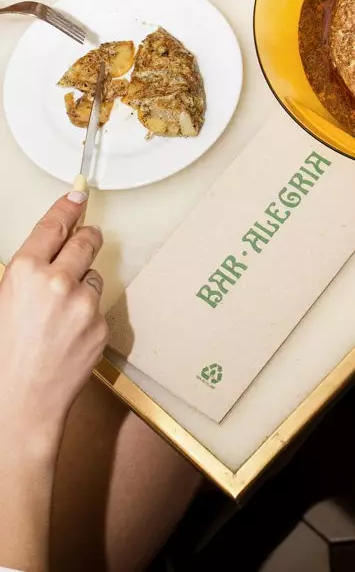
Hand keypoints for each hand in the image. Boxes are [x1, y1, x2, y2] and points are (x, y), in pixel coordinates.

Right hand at [0, 193, 106, 452]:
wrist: (18, 404)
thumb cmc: (2, 356)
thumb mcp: (2, 300)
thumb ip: (26, 272)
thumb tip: (47, 249)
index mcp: (24, 272)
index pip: (54, 225)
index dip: (68, 207)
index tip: (78, 195)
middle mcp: (57, 282)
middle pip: (86, 241)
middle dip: (86, 238)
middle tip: (84, 239)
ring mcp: (83, 304)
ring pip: (94, 276)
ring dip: (83, 284)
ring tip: (59, 313)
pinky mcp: (100, 324)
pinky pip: (98, 306)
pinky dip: (87, 313)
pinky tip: (68, 334)